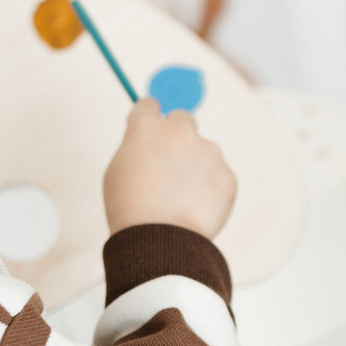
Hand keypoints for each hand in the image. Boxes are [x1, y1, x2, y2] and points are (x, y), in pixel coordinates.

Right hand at [103, 98, 237, 237]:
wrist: (159, 239)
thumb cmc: (129, 208)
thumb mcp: (117, 170)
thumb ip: (136, 147)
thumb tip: (150, 140)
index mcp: (146, 127)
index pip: (149, 105)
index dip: (149, 118)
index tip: (151, 128)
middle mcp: (180, 131)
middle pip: (182, 118)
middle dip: (177, 135)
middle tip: (169, 163)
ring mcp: (208, 151)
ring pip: (202, 151)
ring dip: (194, 166)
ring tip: (179, 199)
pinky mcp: (227, 174)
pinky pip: (217, 176)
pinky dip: (209, 189)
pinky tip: (194, 209)